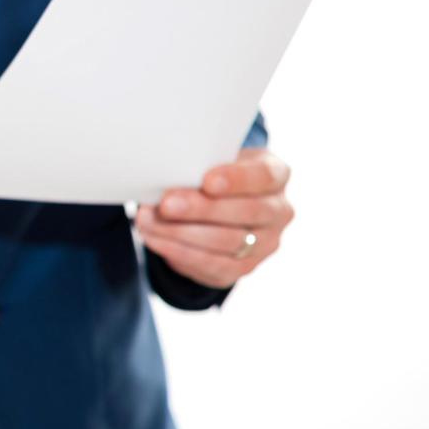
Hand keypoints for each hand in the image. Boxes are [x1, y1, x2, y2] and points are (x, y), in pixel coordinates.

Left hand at [135, 148, 293, 288]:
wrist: (221, 206)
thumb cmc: (214, 173)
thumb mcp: (213, 161)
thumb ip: (199, 165)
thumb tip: (163, 175)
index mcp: (276, 175)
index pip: (264, 176)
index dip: (236, 180)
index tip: (206, 181)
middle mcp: (279, 211)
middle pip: (245, 212)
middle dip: (201, 209)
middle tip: (166, 204)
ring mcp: (265, 243)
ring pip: (227, 242)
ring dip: (182, 233)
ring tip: (149, 221)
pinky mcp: (243, 267)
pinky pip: (212, 265)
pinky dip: (179, 252)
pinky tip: (155, 239)